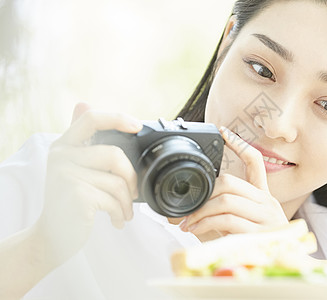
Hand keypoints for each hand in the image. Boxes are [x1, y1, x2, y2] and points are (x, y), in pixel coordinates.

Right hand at [36, 103, 142, 264]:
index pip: (91, 119)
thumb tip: (82, 102)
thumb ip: (82, 140)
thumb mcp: (73, 167)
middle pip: (114, 154)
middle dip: (131, 177)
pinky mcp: (76, 195)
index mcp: (64, 146)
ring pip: (117, 181)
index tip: (137, 126)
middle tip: (133, 193)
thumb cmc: (70, 202)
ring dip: (127, 201)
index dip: (117, 118)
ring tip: (124, 212)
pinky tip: (116, 221)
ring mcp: (67, 175)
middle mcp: (61, 156)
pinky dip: (120, 213)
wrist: (52, 237)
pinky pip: (114, 200)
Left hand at [180, 127, 287, 239]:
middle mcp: (267, 202)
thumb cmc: (254, 245)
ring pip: (226, 200)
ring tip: (188, 221)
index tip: (223, 132)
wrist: (280, 268)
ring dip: (200, 211)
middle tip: (188, 206)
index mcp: (263, 196)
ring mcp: (266, 217)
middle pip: (230, 182)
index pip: (255, 162)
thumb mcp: (237, 224)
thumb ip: (219, 214)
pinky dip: (206, 223)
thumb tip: (184, 212)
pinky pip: (227, 220)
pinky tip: (196, 230)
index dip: (240, 145)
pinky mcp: (260, 233)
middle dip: (203, 193)